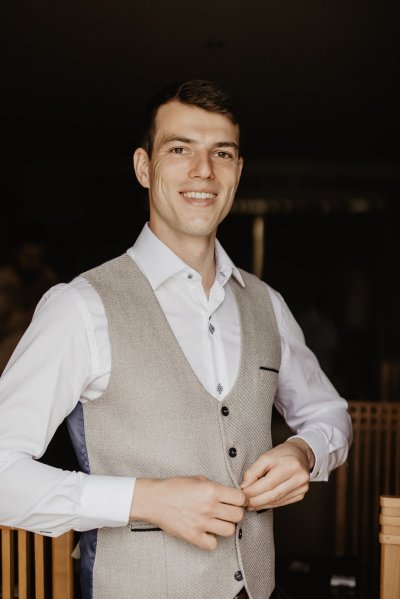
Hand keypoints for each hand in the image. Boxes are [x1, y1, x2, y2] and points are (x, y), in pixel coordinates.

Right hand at [130, 476, 246, 549]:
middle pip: (238, 516)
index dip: (242, 500)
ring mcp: (201, 523)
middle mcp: (208, 507)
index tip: (239, 501)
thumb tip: (231, 494)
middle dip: (236, 513)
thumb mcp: (198, 479)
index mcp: (211, 490)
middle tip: (229, 511)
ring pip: (230, 530)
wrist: (154, 499)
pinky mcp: (193, 536)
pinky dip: (212, 539)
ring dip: (226, 526)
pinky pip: (213, 544)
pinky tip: (207, 532)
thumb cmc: (174, 487)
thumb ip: (216, 487)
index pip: (240, 499)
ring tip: (218, 521)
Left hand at [240, 439, 313, 509]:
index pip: (268, 484)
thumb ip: (253, 472)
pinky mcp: (301, 494)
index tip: (241, 495)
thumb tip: (244, 487)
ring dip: (262, 505)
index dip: (253, 491)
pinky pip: (283, 502)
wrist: (300, 454)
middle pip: (273, 495)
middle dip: (256, 501)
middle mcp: (299, 478)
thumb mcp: (265, 457)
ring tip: (250, 504)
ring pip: (278, 501)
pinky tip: (261, 504)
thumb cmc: (282, 454)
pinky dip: (270, 504)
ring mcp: (302, 488)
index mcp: (290, 466)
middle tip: (244, 502)